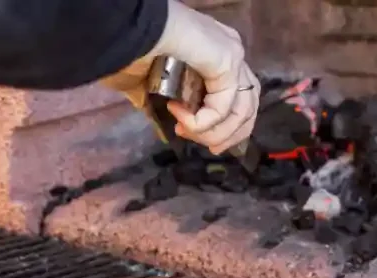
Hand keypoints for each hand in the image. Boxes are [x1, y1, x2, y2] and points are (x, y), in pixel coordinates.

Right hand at [99, 0, 259, 155]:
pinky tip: (179, 115)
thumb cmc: (130, 50)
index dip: (229, 126)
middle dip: (230, 135)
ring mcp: (232, 54)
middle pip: (249, 105)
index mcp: (216, 54)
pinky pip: (224, 106)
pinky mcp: (228, 60)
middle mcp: (230, 51)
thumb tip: (169, 127)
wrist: (127, 29)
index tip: (207, 143)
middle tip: (210, 148)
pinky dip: (202, 121)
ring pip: (243, 110)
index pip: (240, 96)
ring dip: (215, 132)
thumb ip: (165, 104)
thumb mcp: (150, 85)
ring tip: (186, 131)